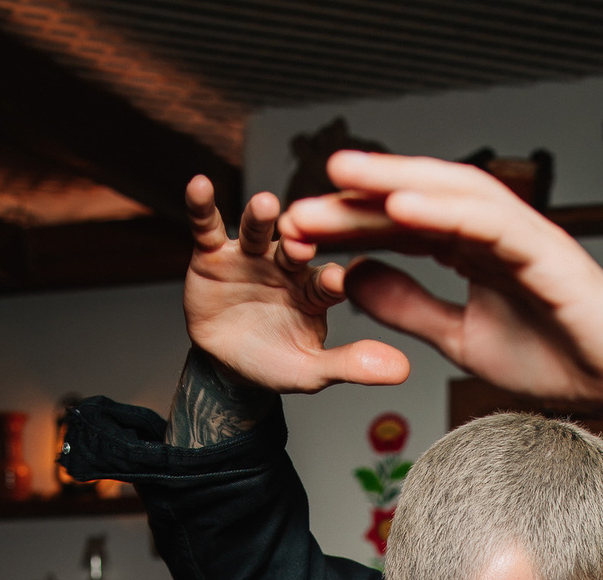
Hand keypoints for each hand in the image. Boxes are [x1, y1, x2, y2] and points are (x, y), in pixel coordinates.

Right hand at [181, 175, 410, 392]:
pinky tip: (199, 185)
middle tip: (302, 235)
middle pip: (295, 244)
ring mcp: (252, 254)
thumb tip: (402, 370)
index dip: (331, 279)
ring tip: (267, 204)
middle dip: (299, 238)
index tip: (338, 279)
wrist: (227, 365)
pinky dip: (202, 207)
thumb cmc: (274, 364)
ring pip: (257, 230)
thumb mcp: (311, 372)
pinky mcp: (214, 251)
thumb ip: (350, 365)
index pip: (328, 280)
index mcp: (316, 289)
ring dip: (261, 216)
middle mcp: (287, 264)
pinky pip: (207, 226)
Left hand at [277, 152, 602, 411]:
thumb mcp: (459, 340)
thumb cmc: (550, 363)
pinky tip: (402, 205)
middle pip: (417, 201)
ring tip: (343, 178)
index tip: (298, 234)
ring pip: (451, 194)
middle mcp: (493, 234)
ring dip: (395, 181)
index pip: (401, 228)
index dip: (350, 227)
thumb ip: (409, 307)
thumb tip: (351, 280)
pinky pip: (491, 221)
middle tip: (299, 205)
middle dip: (358, 200)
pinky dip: (446, 208)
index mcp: (471, 252)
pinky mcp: (549, 250)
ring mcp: (522, 236)